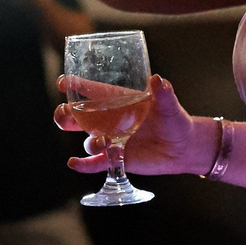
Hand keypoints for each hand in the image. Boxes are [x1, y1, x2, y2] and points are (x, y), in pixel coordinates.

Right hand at [56, 72, 202, 175]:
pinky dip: (83, 164)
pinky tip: (74, 163)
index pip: (93, 91)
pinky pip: (95, 163)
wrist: (183, 148)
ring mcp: (111, 139)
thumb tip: (158, 80)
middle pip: (78, 115)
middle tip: (65, 115)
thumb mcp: (169, 106)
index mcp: (119, 101)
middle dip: (65, 114)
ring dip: (90, 142)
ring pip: (88, 140)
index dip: (76, 85)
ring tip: (103, 143)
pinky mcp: (115, 158)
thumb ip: (163, 93)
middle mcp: (110, 119)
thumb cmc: (175, 121)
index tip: (63, 83)